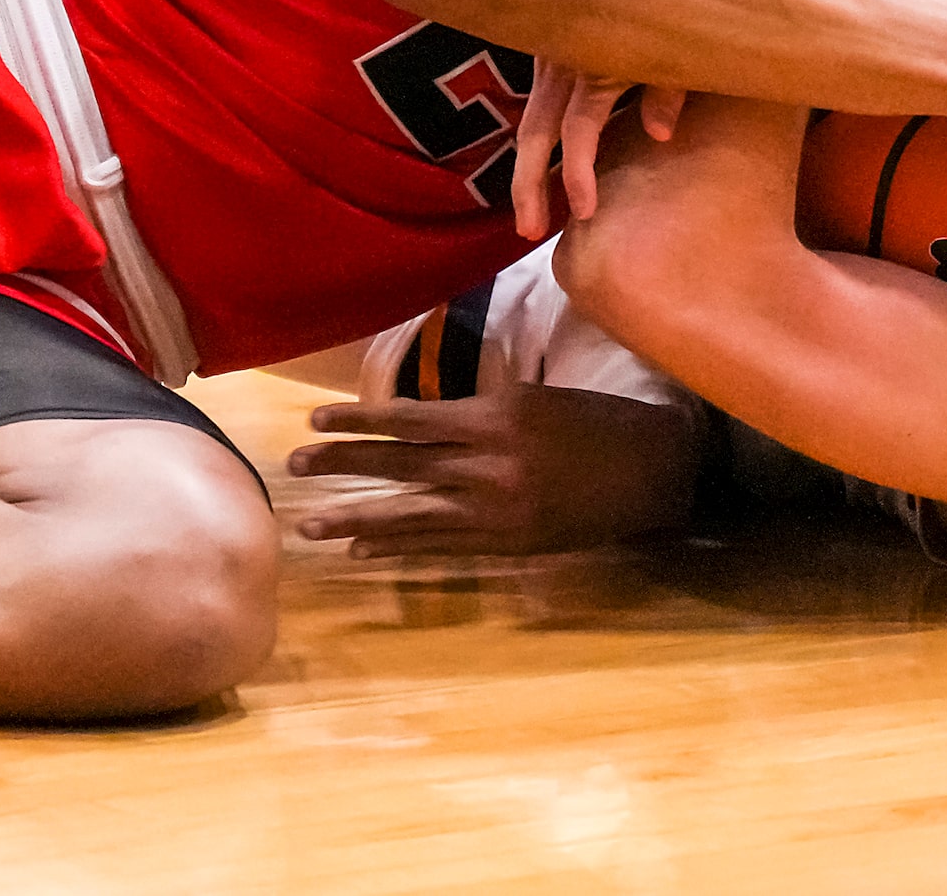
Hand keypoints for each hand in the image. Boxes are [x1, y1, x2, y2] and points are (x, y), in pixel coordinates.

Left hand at [288, 389, 702, 556]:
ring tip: (311, 524)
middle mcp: (489, 461)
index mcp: (496, 415)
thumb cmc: (595, 423)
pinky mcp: (509, 542)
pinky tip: (365, 549)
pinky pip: (442, 545)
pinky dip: (401, 545)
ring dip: (356, 518)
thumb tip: (423, 421)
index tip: (316, 419)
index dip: (359, 419)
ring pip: (411, 512)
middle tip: (293, 465)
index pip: (410, 418)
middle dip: (343, 465)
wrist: (653, 470)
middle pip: (400, 463)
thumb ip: (480, 412)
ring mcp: (498, 507)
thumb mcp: (534, 398)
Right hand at [511, 60, 686, 239]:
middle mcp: (562, 68)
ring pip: (529, 125)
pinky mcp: (548, 60)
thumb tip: (660, 135)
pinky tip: (540, 178)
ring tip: (530, 219)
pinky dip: (535, 149)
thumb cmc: (660, 15)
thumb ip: (666, 91)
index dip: (577, 173)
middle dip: (528, 186)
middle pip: (535, 133)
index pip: (578, 129)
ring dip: (526, 173)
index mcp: (594, 69)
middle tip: (530, 231)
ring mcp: (550, 62)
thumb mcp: (670, 52)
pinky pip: (537, 110)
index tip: (583, 213)